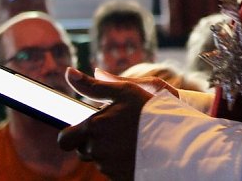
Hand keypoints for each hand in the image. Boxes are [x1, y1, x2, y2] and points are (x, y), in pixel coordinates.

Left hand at [57, 68, 171, 179]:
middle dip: (92, 141)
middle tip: (114, 130)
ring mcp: (108, 166)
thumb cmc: (150, 110)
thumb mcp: (124, 90)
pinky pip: (113, 170)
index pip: (65, 139)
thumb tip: (68, 72)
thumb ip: (93, 86)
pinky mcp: (120, 177)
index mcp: (93, 127)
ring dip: (109, 151)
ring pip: (99, 160)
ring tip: (131, 139)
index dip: (73, 133)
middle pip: (82, 150)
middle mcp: (96, 150)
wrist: (176, 139)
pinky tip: (135, 150)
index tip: (88, 127)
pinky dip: (120, 162)